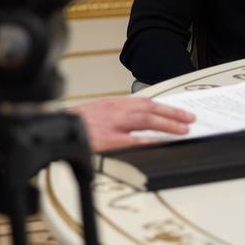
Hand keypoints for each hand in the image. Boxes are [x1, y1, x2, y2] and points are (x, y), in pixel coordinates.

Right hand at [69, 96, 194, 151]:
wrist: (55, 131)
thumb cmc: (76, 126)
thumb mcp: (97, 113)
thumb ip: (117, 116)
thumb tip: (138, 125)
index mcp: (113, 103)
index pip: (145, 102)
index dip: (164, 106)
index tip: (179, 111)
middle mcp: (115, 110)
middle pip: (150, 108)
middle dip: (172, 113)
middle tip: (189, 119)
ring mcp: (112, 124)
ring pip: (146, 120)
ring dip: (167, 124)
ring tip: (183, 130)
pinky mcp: (108, 140)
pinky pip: (133, 140)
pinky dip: (150, 140)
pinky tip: (162, 142)